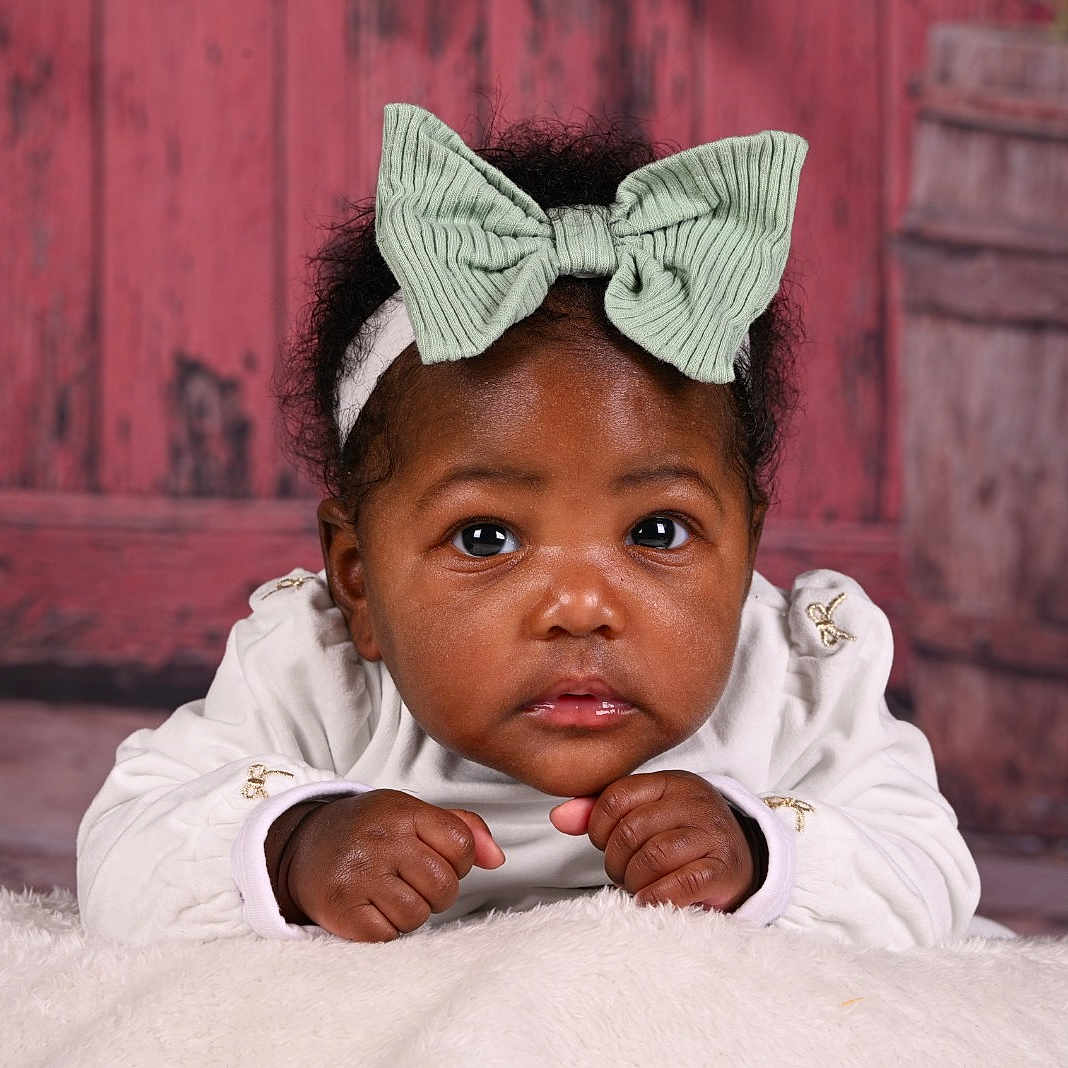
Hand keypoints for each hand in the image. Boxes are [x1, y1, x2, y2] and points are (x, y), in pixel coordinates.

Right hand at [277, 790, 504, 941]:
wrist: (302, 846)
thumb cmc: (369, 830)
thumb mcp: (412, 814)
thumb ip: (462, 829)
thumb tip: (498, 859)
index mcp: (403, 811)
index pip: (461, 845)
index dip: (460, 861)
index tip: (440, 860)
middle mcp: (381, 839)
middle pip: (444, 886)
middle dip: (438, 893)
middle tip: (413, 883)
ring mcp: (359, 874)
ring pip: (418, 915)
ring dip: (411, 913)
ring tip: (391, 894)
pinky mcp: (341, 908)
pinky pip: (387, 935)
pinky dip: (385, 930)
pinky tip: (372, 909)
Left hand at [550, 771, 754, 911]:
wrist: (742, 863)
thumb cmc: (683, 839)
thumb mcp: (646, 814)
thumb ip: (600, 812)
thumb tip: (559, 817)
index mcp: (671, 781)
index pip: (616, 796)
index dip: (598, 827)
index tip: (603, 844)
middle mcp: (694, 801)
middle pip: (631, 830)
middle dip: (616, 860)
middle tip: (623, 872)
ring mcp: (713, 833)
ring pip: (653, 857)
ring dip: (635, 881)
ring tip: (639, 886)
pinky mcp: (724, 868)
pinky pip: (679, 884)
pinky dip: (656, 897)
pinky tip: (652, 900)